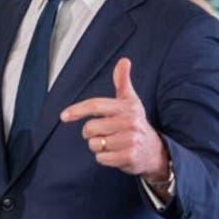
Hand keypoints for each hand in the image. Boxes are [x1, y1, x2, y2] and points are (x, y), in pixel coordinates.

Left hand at [60, 58, 168, 181]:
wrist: (154, 151)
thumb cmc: (136, 123)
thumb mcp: (131, 101)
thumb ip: (123, 81)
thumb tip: (124, 61)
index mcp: (127, 107)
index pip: (96, 105)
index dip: (77, 110)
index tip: (64, 116)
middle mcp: (129, 122)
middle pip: (90, 128)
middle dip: (90, 132)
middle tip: (103, 132)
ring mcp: (130, 140)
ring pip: (94, 144)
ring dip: (98, 146)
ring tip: (112, 143)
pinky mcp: (128, 157)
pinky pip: (101, 158)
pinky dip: (103, 158)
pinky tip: (115, 153)